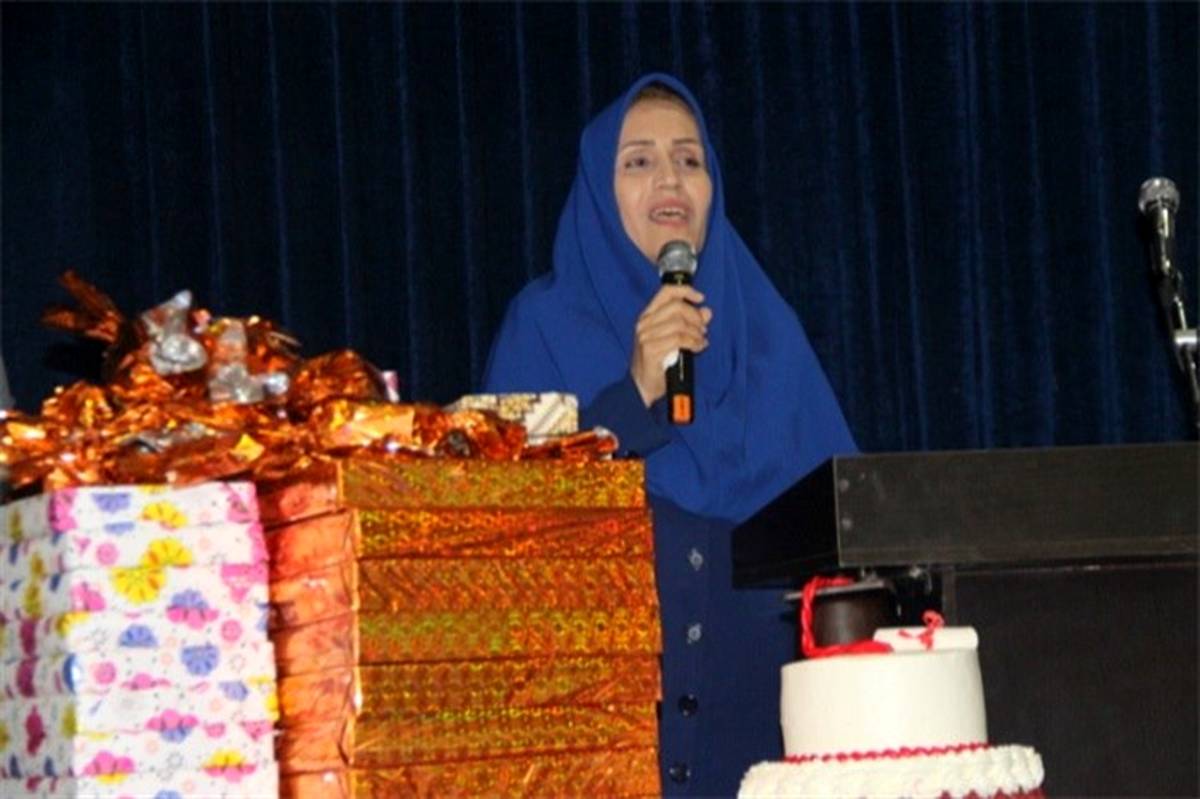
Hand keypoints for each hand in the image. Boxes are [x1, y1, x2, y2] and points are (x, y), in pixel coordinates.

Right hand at [630, 285, 711, 406]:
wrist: (642, 387)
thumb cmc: (656, 364)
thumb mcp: (674, 340)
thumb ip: (689, 324)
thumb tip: (706, 312)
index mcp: (648, 317)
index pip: (666, 292)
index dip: (685, 291)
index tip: (699, 298)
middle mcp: (644, 324)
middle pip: (676, 307)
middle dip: (695, 317)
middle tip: (702, 329)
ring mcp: (645, 336)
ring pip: (679, 323)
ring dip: (696, 333)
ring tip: (700, 342)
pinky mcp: (650, 349)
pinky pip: (679, 339)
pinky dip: (693, 343)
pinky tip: (697, 348)